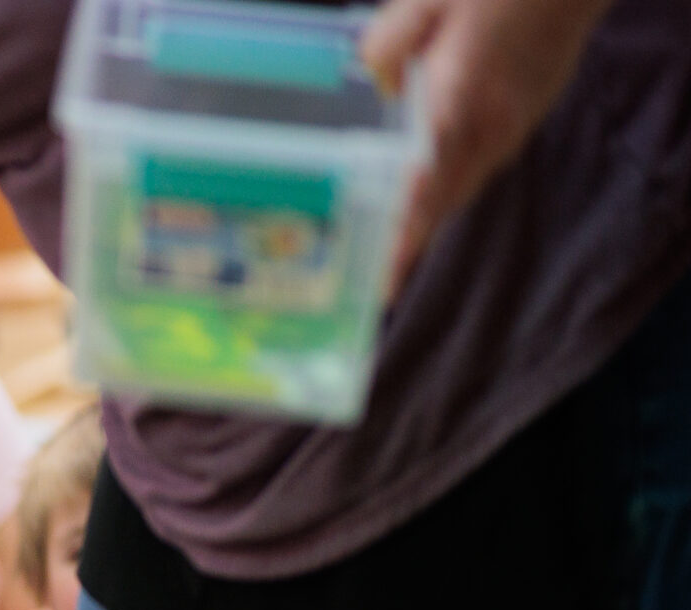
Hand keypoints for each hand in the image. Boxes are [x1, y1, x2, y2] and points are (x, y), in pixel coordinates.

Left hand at [362, 0, 612, 290]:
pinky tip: (430, 199)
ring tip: (397, 259)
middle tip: (380, 287)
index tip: (384, 274)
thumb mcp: (425, 2)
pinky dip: (452, 191)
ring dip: (432, 221)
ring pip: (465, 187)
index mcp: (460, 97)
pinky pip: (481, 168)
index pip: (425, 180)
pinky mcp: (526, 119)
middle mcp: (491, 124)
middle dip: (413, 244)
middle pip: (446, 199)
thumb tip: (377, 88)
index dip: (404, 231)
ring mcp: (514, 125)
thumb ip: (387, 47)